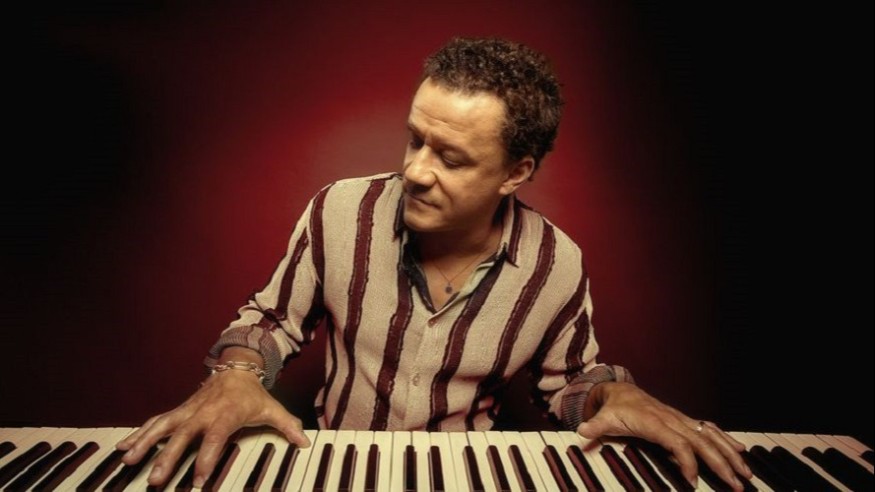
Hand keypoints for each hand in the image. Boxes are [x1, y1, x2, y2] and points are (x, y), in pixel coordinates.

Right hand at [115, 369, 309, 487]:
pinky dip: (138, 433)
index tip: (199, 480)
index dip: (208, 459)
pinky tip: (122, 447)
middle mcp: (202, 413)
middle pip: (182, 436)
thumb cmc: (253, 395)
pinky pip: (155, 422)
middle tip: (155, 479)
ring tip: (127, 460)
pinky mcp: (178, 411)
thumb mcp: (272, 409)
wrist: (236, 370)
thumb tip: (305, 442)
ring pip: (162, 427)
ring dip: (144, 443)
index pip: (215, 438)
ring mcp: (187, 411)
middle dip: (167, 458)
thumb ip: (288, 426)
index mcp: (225, 415)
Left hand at [576, 382, 751, 490]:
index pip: (677, 442)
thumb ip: (595, 426)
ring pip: (711, 436)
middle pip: (702, 442)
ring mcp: (681, 420)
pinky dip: (726, 441)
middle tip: (735, 484)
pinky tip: (740, 453)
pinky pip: (709, 431)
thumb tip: (581, 430)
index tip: (692, 481)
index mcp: (655, 422)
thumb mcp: (603, 417)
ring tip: (746, 473)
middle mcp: (673, 420)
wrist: (620, 391)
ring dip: (730, 454)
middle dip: (721, 463)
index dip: (686, 460)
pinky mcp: (685, 422)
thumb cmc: (614, 408)